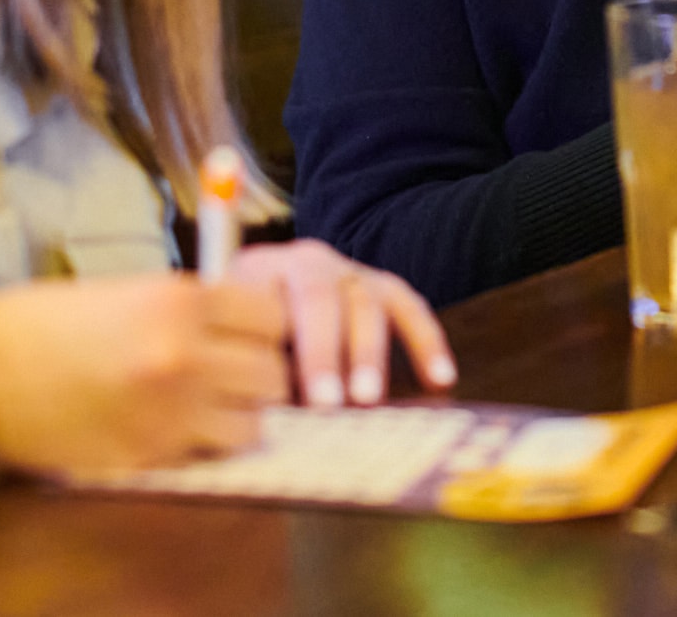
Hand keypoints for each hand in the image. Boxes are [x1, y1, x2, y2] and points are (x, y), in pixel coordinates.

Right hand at [0, 273, 289, 476]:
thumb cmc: (53, 325)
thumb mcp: (131, 293)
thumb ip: (192, 309)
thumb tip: (249, 327)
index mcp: (180, 301)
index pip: (273, 316)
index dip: (266, 327)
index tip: (252, 333)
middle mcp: (185, 355)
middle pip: (272, 374)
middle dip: (259, 376)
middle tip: (235, 374)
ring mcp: (170, 412)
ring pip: (252, 425)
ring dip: (237, 417)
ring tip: (207, 405)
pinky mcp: (151, 456)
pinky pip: (209, 455)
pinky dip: (203, 446)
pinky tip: (174, 427)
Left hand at [229, 238, 457, 405]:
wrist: (275, 285)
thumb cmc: (251, 327)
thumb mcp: (236, 335)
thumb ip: (248, 362)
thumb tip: (260, 414)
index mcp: (262, 269)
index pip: (268, 302)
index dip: (265, 348)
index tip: (281, 395)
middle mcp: (311, 262)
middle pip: (319, 298)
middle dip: (324, 353)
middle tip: (328, 403)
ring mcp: (352, 272)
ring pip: (366, 304)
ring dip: (368, 355)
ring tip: (368, 401)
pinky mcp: (386, 287)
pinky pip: (410, 308)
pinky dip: (426, 342)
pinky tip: (440, 378)